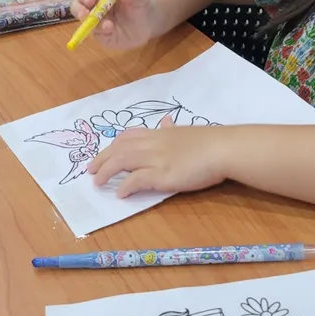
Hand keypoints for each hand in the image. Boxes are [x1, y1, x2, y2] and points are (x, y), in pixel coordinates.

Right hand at [70, 0, 160, 49]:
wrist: (149, 23)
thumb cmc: (142, 5)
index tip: (89, 0)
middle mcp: (95, 5)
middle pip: (77, 5)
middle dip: (78, 10)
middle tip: (84, 15)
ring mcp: (96, 21)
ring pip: (84, 22)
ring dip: (91, 24)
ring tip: (108, 26)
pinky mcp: (101, 35)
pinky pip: (96, 34)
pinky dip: (101, 33)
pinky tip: (111, 31)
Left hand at [87, 117, 229, 196]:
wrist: (224, 149)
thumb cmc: (212, 142)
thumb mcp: (188, 131)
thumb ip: (173, 129)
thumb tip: (166, 122)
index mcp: (160, 133)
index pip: (129, 135)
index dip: (113, 145)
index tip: (105, 153)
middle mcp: (154, 143)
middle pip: (119, 148)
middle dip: (102, 158)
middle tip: (90, 170)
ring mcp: (157, 158)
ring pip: (122, 160)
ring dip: (106, 171)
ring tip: (97, 183)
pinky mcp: (163, 174)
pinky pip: (136, 179)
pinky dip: (125, 185)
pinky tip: (120, 193)